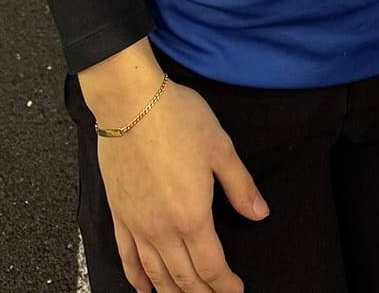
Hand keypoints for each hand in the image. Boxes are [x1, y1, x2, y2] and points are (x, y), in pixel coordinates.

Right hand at [89, 72, 268, 292]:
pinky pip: (126, 257)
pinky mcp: (118, 214)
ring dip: (172, 291)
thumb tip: (259, 213)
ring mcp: (137, 224)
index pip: (211, 266)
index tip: (235, 291)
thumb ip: (241, 186)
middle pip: (184, 277)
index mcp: (192, 216)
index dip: (225, 285)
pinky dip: (136, 277)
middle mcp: (162, 229)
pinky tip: (143, 288)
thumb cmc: (178, 119)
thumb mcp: (221, 148)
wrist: (131, 103)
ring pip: (155, 274)